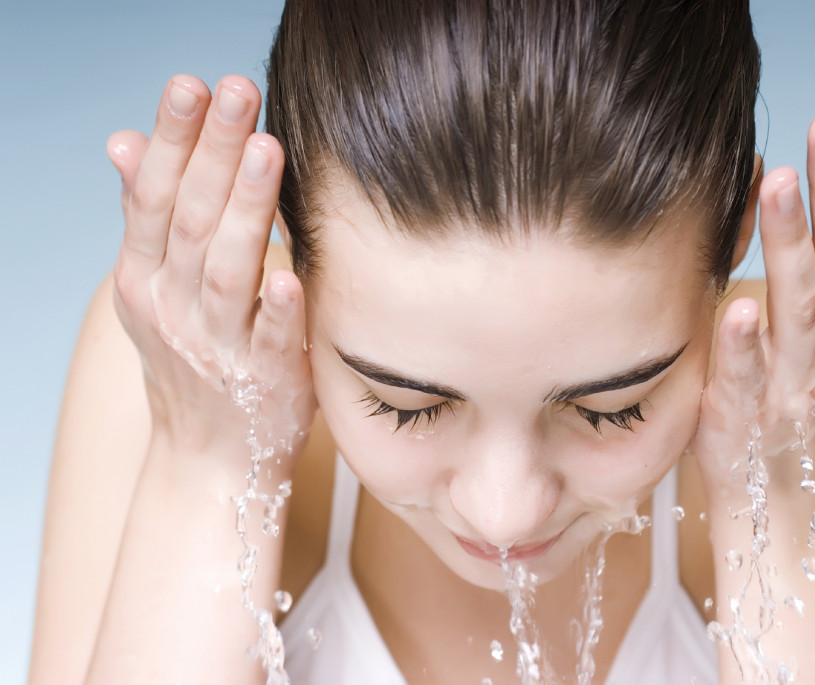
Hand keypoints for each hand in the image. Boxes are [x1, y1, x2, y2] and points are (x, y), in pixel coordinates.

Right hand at [107, 74, 314, 464]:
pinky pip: (270, 342)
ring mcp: (216, 348)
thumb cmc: (194, 360)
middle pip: (189, 220)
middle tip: (239, 89)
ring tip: (268, 150)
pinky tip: (290, 271)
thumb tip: (125, 142)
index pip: (152, 198)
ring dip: (245, 209)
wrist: (212, 458)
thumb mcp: (155, 291)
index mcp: (143, 280)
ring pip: (226, 270)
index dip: (170, 140)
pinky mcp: (265, 382)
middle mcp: (172, 309)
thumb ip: (149, 219)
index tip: (192, 85)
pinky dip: (278, 309)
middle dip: (212, 151)